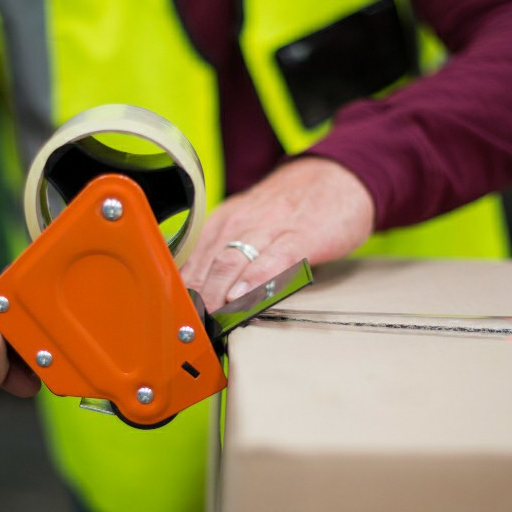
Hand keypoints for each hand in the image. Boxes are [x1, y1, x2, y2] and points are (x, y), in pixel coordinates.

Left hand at [180, 156, 374, 311]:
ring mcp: (268, 229)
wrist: (336, 178)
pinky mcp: (300, 236)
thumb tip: (202, 299)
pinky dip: (255, 281)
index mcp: (221, 225)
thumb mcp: (247, 227)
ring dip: (215, 295)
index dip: (180, 298)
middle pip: (205, 268)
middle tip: (189, 333)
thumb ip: (225, 258)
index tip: (175, 325)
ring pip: (230, 264)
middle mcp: (237, 225)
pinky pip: (273, 260)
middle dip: (194, 303)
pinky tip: (244, 298)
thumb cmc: (289, 210)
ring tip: (208, 322)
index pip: (190, 266)